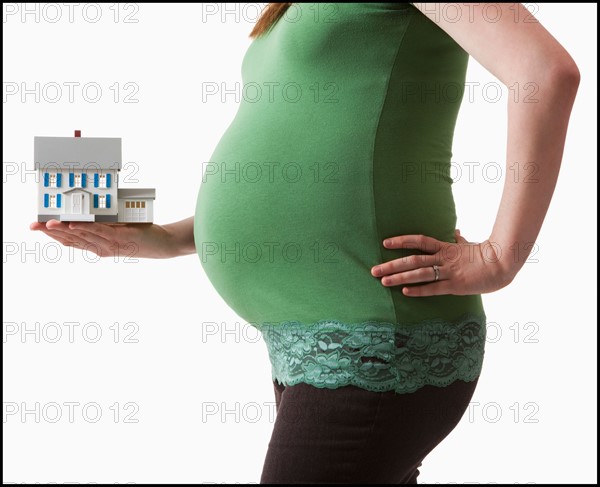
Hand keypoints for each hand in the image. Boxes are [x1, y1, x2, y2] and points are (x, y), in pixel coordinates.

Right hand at [30, 220, 181, 258]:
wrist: (163, 244)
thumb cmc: (140, 235)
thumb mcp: (117, 229)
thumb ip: (103, 224)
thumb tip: (88, 210)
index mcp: (98, 247)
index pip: (70, 241)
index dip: (52, 235)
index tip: (37, 227)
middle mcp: (102, 248)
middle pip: (71, 240)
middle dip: (51, 232)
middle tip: (33, 226)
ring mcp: (111, 244)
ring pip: (83, 236)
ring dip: (64, 229)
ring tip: (49, 223)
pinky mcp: (122, 237)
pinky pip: (101, 231)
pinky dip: (87, 228)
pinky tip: (75, 223)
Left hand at [370, 230, 514, 296]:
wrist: (503, 264)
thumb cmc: (486, 255)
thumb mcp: (469, 245)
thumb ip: (459, 240)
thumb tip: (456, 232)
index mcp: (445, 247)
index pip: (419, 241)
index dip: (401, 241)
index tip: (385, 243)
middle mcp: (443, 259)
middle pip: (412, 259)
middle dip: (391, 264)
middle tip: (373, 270)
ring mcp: (449, 272)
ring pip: (419, 273)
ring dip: (399, 277)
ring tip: (383, 281)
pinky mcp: (455, 286)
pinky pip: (434, 288)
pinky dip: (419, 290)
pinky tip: (405, 292)